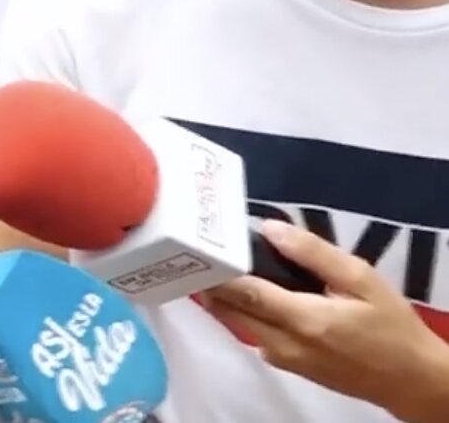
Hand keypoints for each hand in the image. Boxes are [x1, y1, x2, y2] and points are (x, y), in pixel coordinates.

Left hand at [202, 219, 448, 421]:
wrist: (411, 380)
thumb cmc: (391, 326)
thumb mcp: (362, 280)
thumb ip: (314, 254)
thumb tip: (270, 229)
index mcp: (303, 320)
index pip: (244, 292)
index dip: (216, 270)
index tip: (197, 246)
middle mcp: (283, 344)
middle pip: (232, 309)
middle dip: (213, 281)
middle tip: (200, 249)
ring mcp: (282, 359)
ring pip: (238, 323)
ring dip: (226, 297)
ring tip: (219, 263)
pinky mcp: (287, 366)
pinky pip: (254, 334)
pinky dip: (245, 312)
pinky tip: (251, 291)